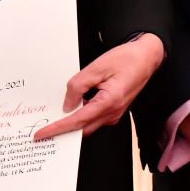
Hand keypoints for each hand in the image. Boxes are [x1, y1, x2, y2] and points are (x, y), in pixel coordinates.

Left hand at [33, 32, 165, 140]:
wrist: (147, 57)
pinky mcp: (114, 110)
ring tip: (55, 118)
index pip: (77, 121)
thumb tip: (68, 104)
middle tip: (44, 130)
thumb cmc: (126, 60)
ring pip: (88, 124)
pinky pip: (95, 118)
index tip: (43, 133)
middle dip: (63, 131)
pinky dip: (82, 116)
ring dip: (72, 123)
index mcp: (108, 103)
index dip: (58, 128)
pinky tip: (73, 107)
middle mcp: (113, 112)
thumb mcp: (96, 68)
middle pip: (82, 129)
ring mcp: (115, 113)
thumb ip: (78, 86)